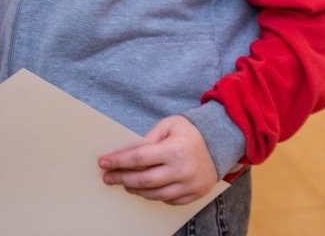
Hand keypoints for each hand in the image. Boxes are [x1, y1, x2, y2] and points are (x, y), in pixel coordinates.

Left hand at [99, 114, 218, 204]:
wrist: (220, 143)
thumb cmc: (192, 132)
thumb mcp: (170, 124)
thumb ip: (150, 136)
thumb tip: (131, 151)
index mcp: (173, 150)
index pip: (138, 159)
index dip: (118, 161)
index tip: (103, 163)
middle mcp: (181, 170)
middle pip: (143, 180)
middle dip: (122, 179)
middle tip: (109, 178)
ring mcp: (188, 185)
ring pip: (155, 194)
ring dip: (136, 190)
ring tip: (126, 185)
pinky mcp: (194, 194)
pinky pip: (169, 201)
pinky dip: (155, 196)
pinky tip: (146, 190)